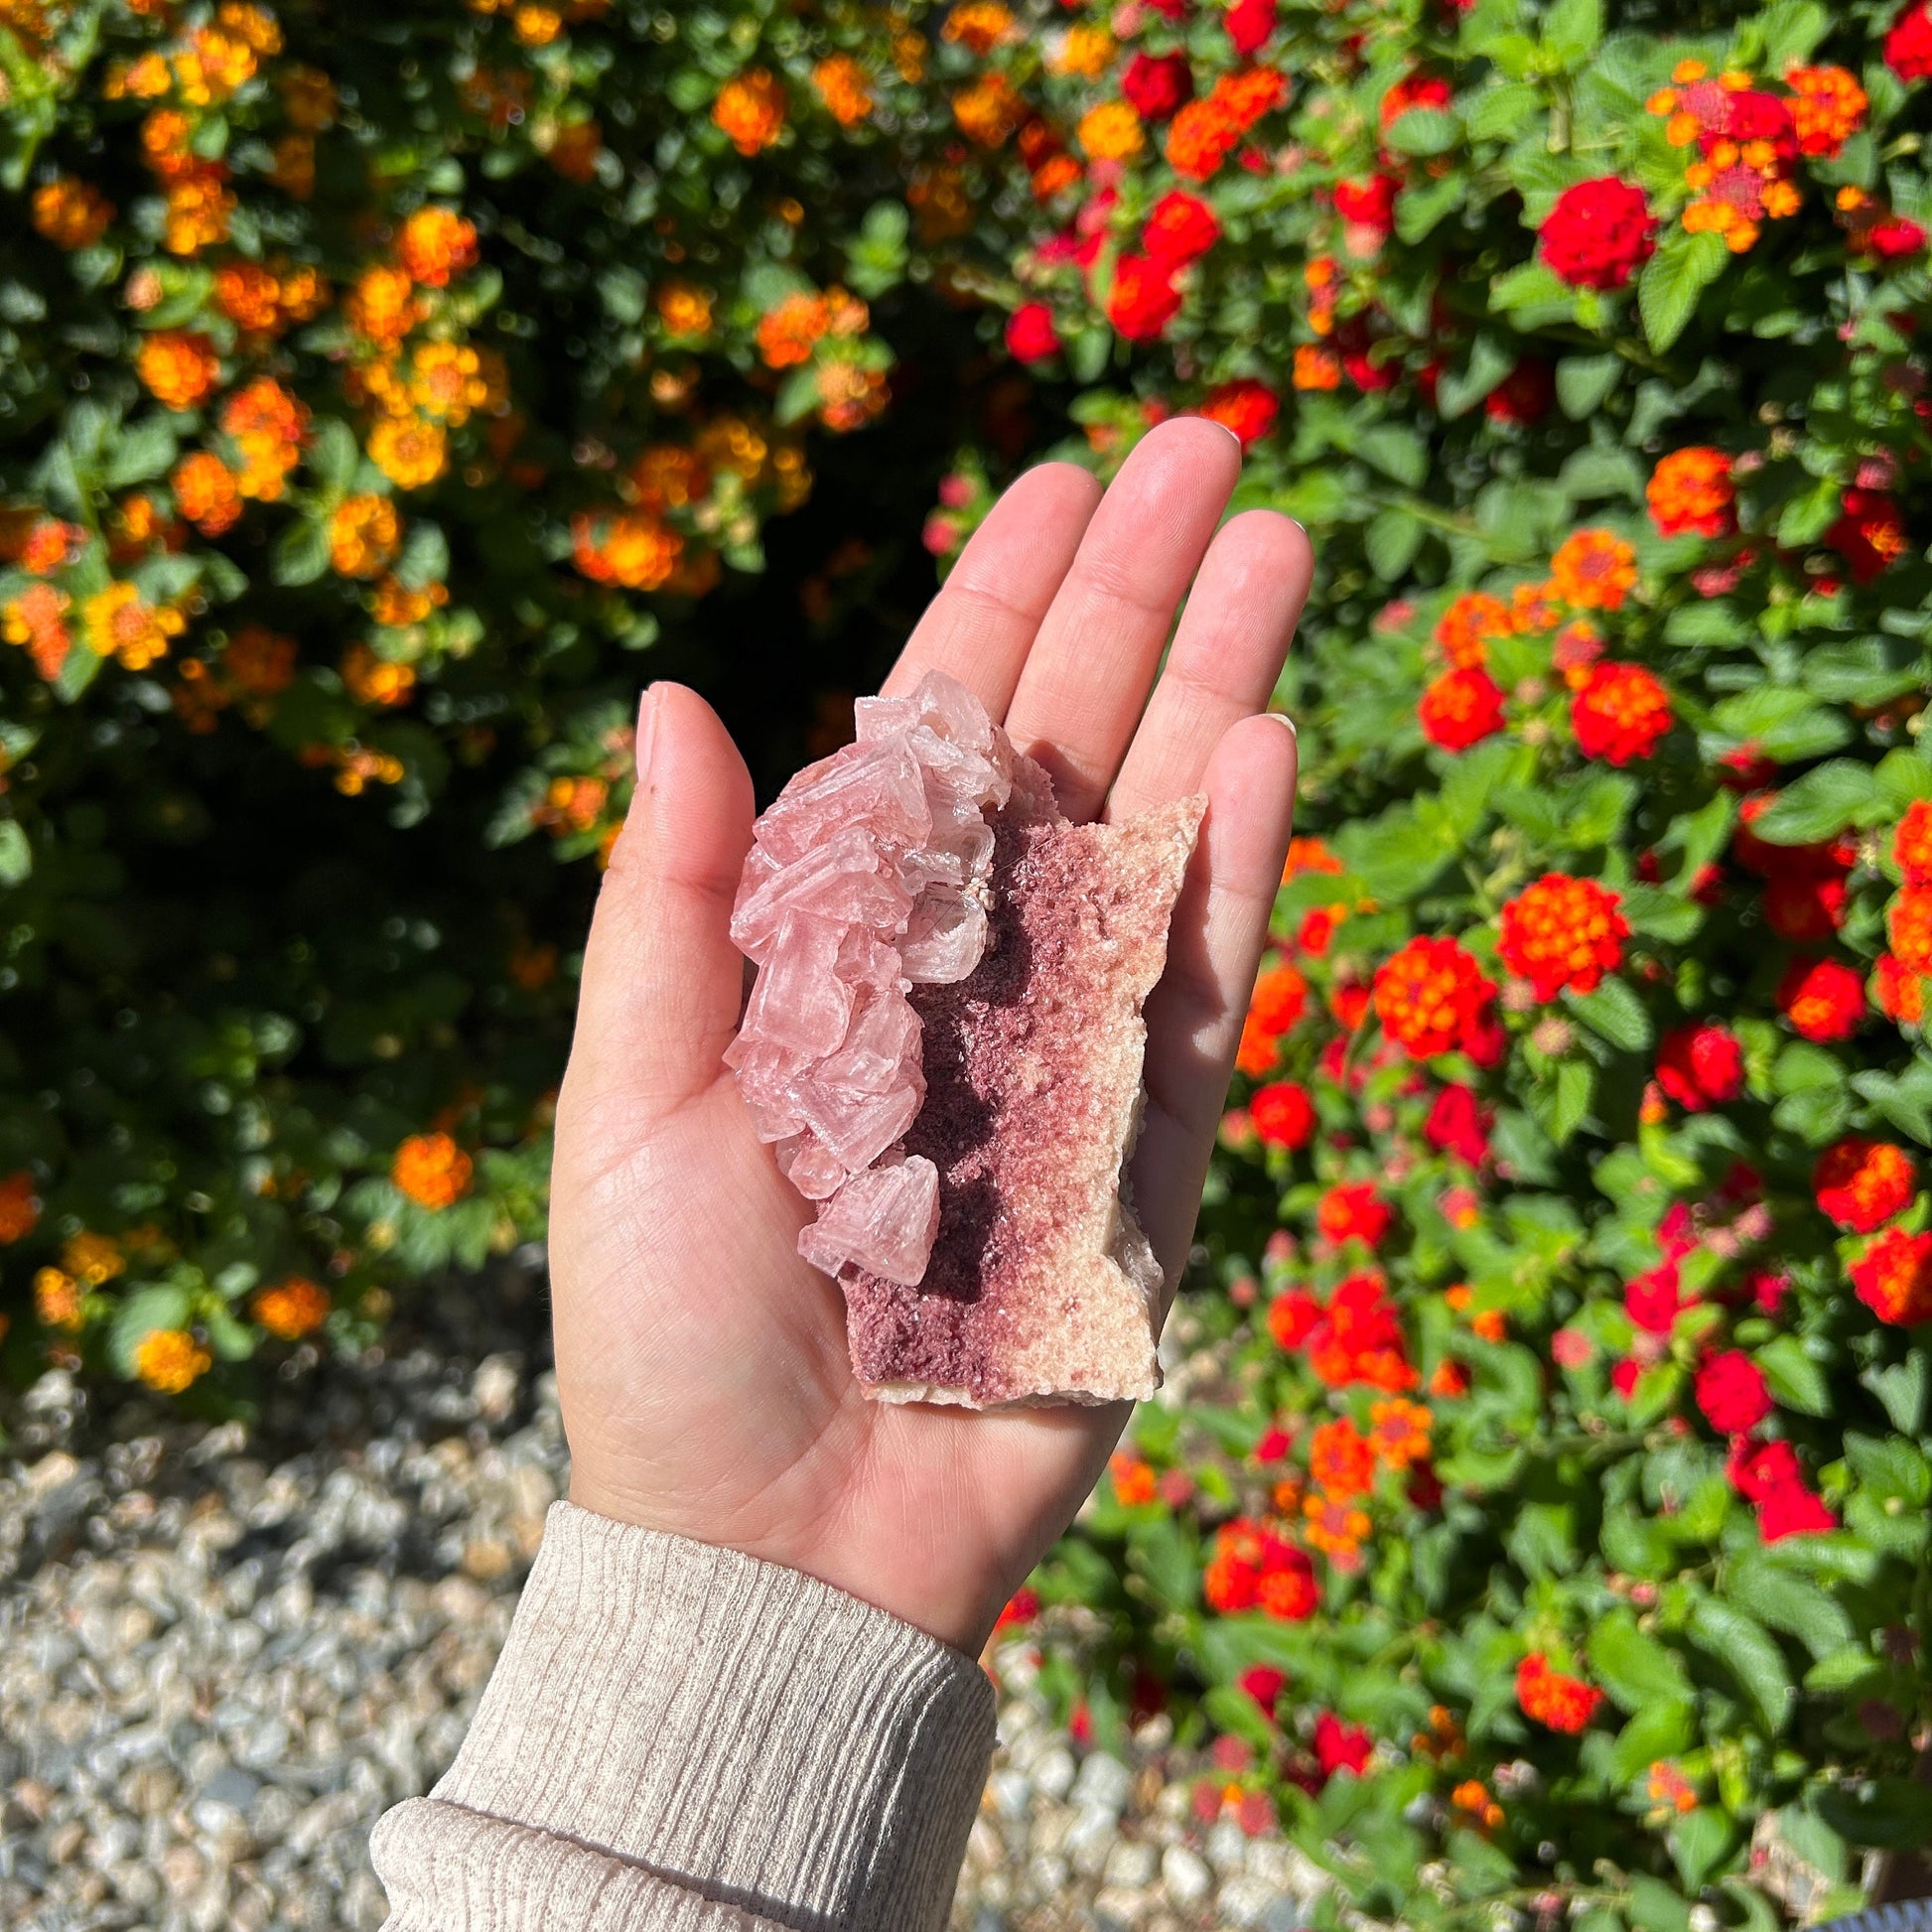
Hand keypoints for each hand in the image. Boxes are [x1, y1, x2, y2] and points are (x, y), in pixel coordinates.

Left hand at [550, 418, 1312, 1652]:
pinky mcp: (1152, 1159)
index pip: (931, 734)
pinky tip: (1268, 741)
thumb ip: (672, 902)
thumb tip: (675, 692)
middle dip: (1139, 597)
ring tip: (1284, 549)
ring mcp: (1072, 1056)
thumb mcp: (634, 1095)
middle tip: (1220, 448)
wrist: (778, 1543)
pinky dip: (1235, 872)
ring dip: (1218, 688)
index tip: (1064, 479)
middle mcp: (968, 972)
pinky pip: (1204, 992)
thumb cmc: (673, 1329)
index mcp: (842, 942)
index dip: (999, 601)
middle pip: (1066, 750)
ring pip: (1157, 836)